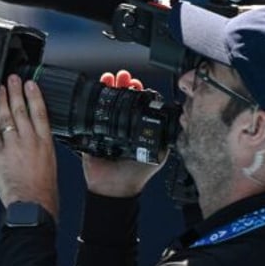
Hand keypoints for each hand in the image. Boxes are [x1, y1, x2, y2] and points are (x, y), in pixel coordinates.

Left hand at [0, 75, 57, 216]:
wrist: (33, 207)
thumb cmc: (43, 191)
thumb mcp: (49, 164)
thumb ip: (40, 149)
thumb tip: (37, 141)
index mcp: (46, 143)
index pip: (40, 113)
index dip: (34, 97)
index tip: (30, 84)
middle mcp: (31, 141)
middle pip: (22, 110)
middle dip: (16, 92)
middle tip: (12, 78)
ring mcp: (14, 146)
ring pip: (6, 118)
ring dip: (1, 101)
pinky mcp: (0, 155)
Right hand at [82, 70, 166, 196]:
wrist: (114, 187)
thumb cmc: (137, 174)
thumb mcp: (158, 154)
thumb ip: (165, 138)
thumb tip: (176, 122)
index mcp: (135, 127)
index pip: (135, 104)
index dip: (135, 92)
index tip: (136, 83)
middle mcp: (120, 125)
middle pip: (119, 98)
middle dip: (122, 85)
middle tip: (124, 78)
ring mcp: (104, 128)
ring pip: (105, 101)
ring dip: (108, 87)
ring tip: (111, 78)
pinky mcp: (89, 133)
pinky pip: (88, 114)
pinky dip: (91, 100)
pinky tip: (97, 88)